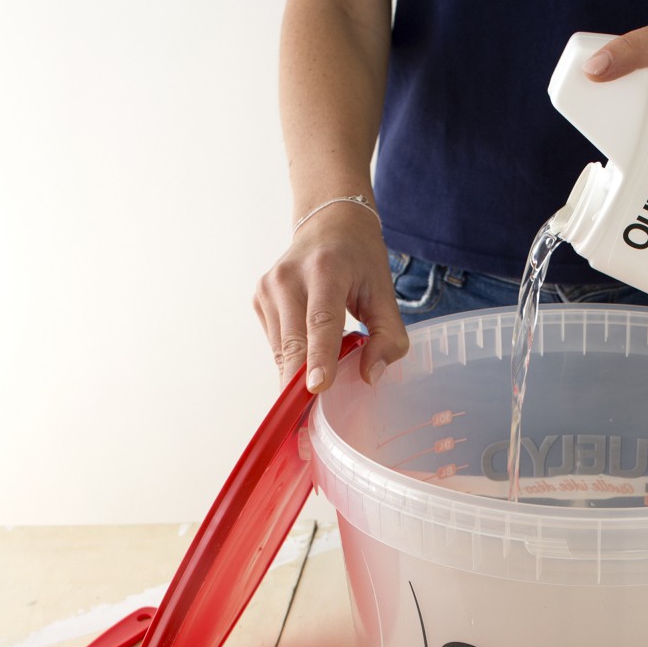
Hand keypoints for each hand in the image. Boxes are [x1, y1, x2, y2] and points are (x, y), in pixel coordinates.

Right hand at [253, 200, 407, 390]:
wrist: (329, 222)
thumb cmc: (360, 259)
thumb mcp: (385, 291)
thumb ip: (388, 336)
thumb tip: (370, 377)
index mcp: (325, 271)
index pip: (321, 321)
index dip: (319, 358)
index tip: (317, 388)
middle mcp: (288, 278)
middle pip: (293, 344)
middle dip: (300, 385)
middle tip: (310, 424)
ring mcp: (268, 289)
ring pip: (282, 351)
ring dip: (299, 373)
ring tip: (322, 378)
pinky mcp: (258, 300)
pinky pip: (277, 344)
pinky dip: (293, 357)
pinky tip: (310, 347)